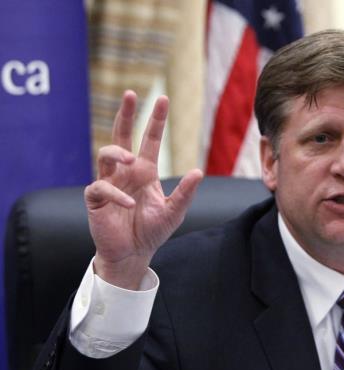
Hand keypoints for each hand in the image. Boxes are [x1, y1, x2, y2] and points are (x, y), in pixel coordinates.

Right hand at [85, 91, 202, 288]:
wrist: (134, 254)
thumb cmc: (152, 231)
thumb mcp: (174, 211)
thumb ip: (185, 193)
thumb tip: (198, 171)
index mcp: (145, 171)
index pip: (150, 140)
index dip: (156, 120)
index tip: (162, 98)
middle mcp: (126, 172)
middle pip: (121, 135)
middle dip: (126, 115)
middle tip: (131, 94)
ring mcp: (110, 183)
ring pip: (106, 155)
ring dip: (118, 152)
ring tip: (132, 159)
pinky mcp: (96, 200)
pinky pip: (101, 188)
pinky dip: (116, 194)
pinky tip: (129, 204)